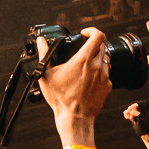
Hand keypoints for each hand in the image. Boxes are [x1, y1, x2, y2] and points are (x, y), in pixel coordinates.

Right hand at [38, 26, 113, 144]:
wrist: (75, 118)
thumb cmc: (61, 98)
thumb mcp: (46, 75)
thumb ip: (44, 54)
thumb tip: (40, 42)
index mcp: (83, 59)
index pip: (98, 36)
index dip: (91, 31)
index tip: (84, 34)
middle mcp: (97, 66)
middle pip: (102, 46)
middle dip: (93, 45)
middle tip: (83, 49)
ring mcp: (104, 76)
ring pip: (105, 59)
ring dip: (97, 58)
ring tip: (85, 65)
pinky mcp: (108, 86)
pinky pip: (106, 73)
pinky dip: (99, 72)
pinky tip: (88, 79)